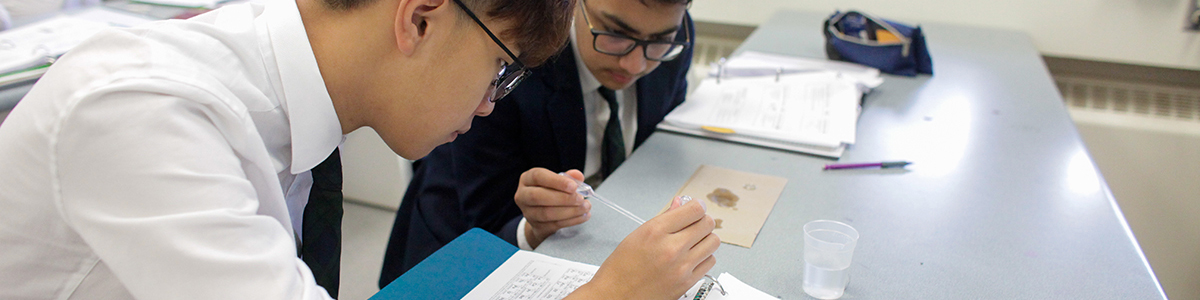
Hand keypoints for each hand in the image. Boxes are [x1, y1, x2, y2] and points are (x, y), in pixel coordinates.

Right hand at [515, 168, 590, 248]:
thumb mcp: (557, 181)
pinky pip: (555, 224)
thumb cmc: (550, 192)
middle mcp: (523, 195)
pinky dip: (572, 220)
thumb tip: (578, 175)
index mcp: (527, 179)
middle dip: (563, 198)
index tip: (574, 186)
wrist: (542, 215)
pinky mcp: (537, 227)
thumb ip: (568, 177)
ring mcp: (528, 213)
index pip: (538, 177)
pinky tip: (584, 216)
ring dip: (570, 211)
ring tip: (585, 207)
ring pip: (546, 213)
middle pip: (538, 197)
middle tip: (581, 199)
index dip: (556, 181)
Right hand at [569, 197, 719, 299]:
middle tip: (694, 224)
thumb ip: (664, 218)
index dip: (697, 206)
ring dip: (706, 238)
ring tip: (694, 241)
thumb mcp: (637, 235)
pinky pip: (710, 262)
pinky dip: (704, 257)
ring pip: (713, 242)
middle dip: (702, 221)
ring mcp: (681, 267)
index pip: (694, 209)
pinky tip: (692, 256)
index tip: (695, 208)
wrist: (615, 296)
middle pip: (707, 224)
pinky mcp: (687, 282)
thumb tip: (679, 204)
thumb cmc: (621, 268)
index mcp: (655, 232)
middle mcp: (671, 248)